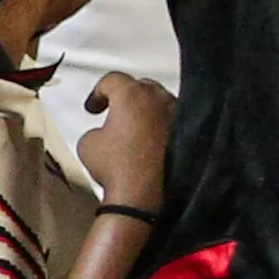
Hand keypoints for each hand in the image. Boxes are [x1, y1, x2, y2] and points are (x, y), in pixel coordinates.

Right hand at [77, 74, 171, 218]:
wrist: (145, 197)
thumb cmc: (119, 168)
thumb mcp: (87, 144)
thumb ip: (96, 129)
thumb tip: (105, 134)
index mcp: (131, 94)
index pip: (112, 80)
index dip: (98, 92)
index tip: (94, 107)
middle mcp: (159, 99)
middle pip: (141, 86)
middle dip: (126, 98)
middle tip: (115, 112)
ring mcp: (178, 116)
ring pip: (162, 104)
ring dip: (148, 112)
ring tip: (136, 130)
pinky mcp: (191, 136)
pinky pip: (175, 124)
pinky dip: (164, 129)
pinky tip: (154, 144)